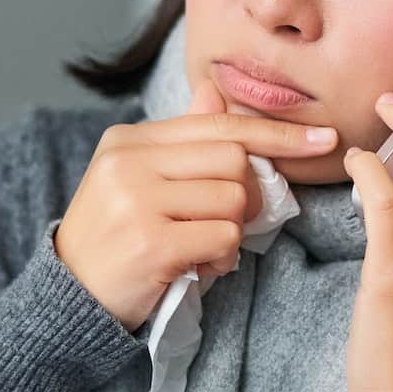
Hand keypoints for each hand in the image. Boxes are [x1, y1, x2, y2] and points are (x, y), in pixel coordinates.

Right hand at [54, 77, 338, 330]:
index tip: (323, 138)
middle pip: (234, 159)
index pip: (220, 124)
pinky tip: (197, 267)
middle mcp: (130, 162)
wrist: (69, 299)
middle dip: (247, 196)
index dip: (277, 133)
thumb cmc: (115, 239)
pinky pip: (223, 237)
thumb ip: (182, 139)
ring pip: (233, 199)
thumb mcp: (138, 181)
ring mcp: (137, 201)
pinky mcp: (150, 242)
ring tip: (202, 249)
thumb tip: (213, 91)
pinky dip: (222, 257)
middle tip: (224, 223)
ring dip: (232, 233)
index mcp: (130, 140)